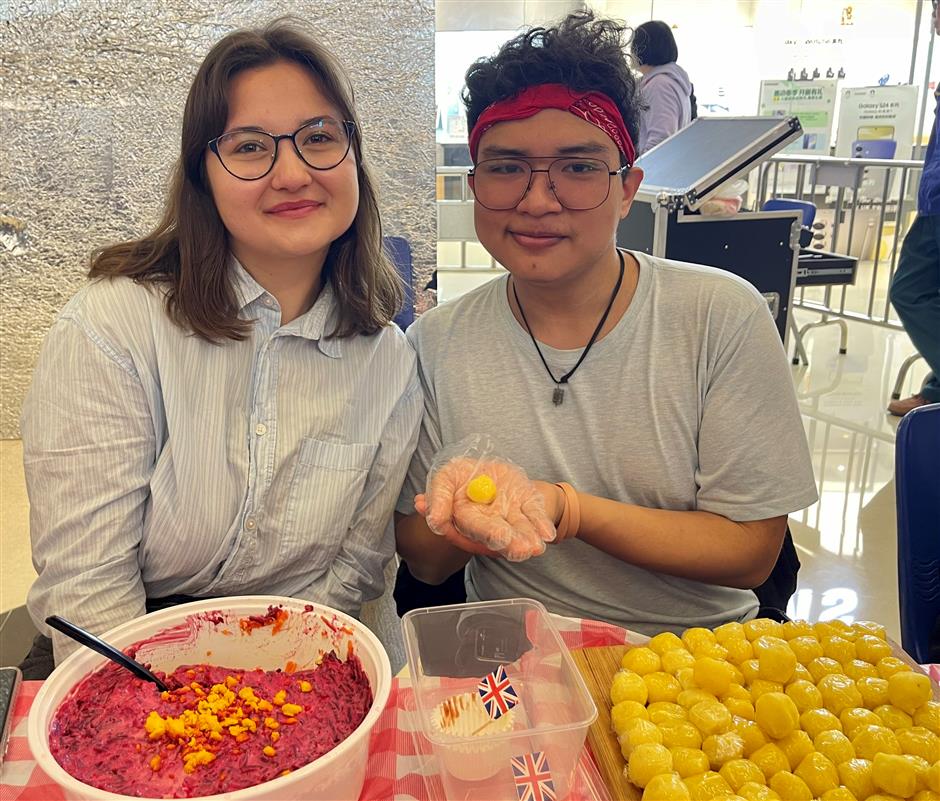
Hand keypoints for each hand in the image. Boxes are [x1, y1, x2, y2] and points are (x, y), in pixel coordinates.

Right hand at [418, 457, 555, 560]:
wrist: (486, 468)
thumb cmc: (462, 475)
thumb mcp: (445, 478)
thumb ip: (438, 497)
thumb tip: (434, 521)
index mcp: (467, 518)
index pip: (473, 528)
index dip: (485, 533)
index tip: (499, 540)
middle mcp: (490, 522)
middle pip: (498, 533)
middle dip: (509, 541)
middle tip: (520, 550)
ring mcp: (510, 514)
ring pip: (519, 529)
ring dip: (527, 538)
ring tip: (534, 546)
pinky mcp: (527, 503)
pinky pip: (535, 514)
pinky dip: (541, 523)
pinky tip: (546, 534)